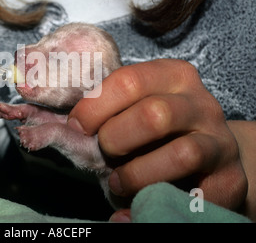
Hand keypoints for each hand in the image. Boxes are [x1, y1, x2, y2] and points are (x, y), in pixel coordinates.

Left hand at [68, 59, 247, 219]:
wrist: (210, 151)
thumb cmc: (159, 129)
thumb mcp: (135, 107)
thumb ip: (105, 110)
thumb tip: (57, 125)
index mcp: (172, 76)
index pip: (129, 81)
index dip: (95, 106)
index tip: (77, 126)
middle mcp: (200, 104)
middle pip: (155, 115)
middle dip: (116, 138)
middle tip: (104, 152)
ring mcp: (219, 141)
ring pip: (181, 155)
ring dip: (138, 175)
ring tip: (118, 182)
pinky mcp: (230, 179)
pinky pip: (199, 199)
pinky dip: (160, 206)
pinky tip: (134, 211)